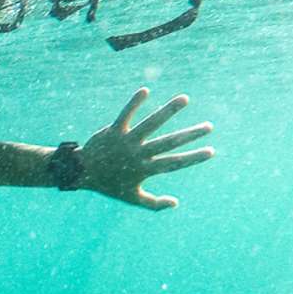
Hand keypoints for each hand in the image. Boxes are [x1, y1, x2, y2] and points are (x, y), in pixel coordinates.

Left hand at [79, 87, 213, 209]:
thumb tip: (176, 203)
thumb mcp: (132, 198)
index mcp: (145, 169)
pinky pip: (125, 114)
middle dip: (190, 134)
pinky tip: (146, 90)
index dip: (193, 158)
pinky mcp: (113, 130)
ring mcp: (126, 141)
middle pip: (168, 142)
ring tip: (185, 98)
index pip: (174, 163)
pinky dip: (134, 103)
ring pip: (150, 124)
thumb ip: (154, 203)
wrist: (81, 173)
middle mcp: (138, 154)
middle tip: (209, 126)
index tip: (211, 151)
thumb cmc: (109, 185)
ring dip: (168, 111)